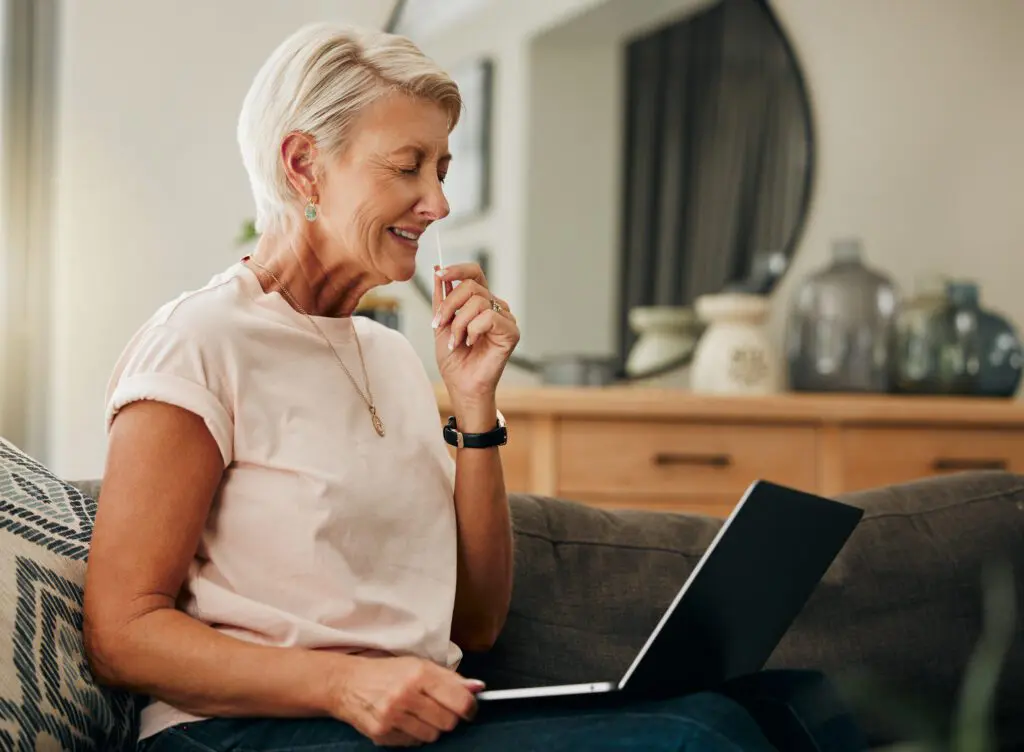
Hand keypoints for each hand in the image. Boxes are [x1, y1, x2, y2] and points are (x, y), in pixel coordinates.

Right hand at [331, 655, 482, 746]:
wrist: (347, 683)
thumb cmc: (388, 672)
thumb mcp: (419, 665)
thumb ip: (451, 678)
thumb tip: (478, 688)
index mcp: (419, 674)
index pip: (459, 700)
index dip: (469, 708)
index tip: (469, 709)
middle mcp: (405, 695)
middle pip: (448, 722)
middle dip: (448, 717)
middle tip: (438, 709)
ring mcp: (392, 716)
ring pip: (431, 735)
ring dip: (430, 727)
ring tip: (418, 713)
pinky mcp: (382, 733)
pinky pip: (412, 742)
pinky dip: (413, 734)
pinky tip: (403, 720)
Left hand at [431, 263, 519, 401]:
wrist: (461, 384)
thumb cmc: (454, 359)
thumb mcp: (441, 323)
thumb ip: (441, 298)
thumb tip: (438, 271)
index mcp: (480, 302)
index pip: (474, 274)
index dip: (457, 270)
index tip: (440, 274)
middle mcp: (495, 307)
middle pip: (471, 286)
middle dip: (449, 305)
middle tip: (438, 324)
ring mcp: (505, 318)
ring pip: (478, 302)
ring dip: (459, 323)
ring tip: (456, 341)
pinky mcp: (511, 331)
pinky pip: (488, 317)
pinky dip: (473, 330)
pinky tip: (471, 343)